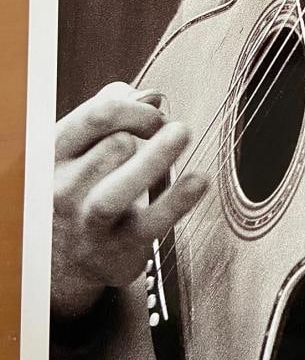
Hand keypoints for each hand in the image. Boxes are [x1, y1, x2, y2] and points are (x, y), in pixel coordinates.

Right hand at [51, 82, 207, 316]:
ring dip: (157, 155)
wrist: (59, 263)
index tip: (155, 110)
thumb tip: (149, 95)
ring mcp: (87, 223)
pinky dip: (177, 200)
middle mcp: (62, 189)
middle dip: (151, 129)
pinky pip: (150, 222)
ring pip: (122, 185)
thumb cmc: (77, 189)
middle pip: (115, 146)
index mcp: (51, 155)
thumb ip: (107, 114)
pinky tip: (199, 180)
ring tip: (182, 134)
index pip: (96, 117)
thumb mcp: (75, 150)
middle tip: (172, 133)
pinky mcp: (117, 249)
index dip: (135, 106)